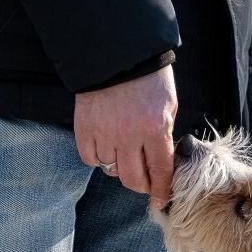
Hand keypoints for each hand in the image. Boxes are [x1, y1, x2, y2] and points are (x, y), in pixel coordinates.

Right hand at [74, 66, 176, 208]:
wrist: (116, 50)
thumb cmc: (148, 77)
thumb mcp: (167, 105)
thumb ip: (164, 136)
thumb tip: (159, 164)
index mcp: (155, 127)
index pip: (160, 171)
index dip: (161, 190)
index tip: (161, 200)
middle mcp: (129, 134)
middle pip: (133, 180)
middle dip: (141, 185)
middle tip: (144, 180)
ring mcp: (104, 132)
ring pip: (111, 171)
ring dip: (120, 169)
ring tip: (124, 155)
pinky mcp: (84, 128)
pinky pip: (91, 159)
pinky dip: (98, 158)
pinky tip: (105, 147)